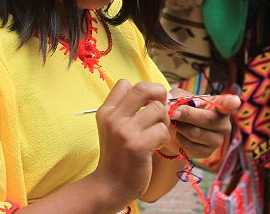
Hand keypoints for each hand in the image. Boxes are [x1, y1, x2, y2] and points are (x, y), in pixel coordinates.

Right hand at [91, 80, 170, 203]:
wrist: (110, 186)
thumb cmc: (118, 155)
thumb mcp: (113, 128)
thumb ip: (128, 110)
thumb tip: (158, 94)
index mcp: (106, 111)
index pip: (125, 83)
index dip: (142, 91)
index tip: (146, 105)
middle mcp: (113, 118)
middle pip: (143, 88)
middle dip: (159, 95)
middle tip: (160, 111)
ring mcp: (124, 131)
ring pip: (158, 109)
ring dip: (163, 122)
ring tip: (155, 135)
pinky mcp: (137, 146)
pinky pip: (162, 129)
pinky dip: (163, 138)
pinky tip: (154, 147)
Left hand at [164, 88, 240, 158]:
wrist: (174, 129)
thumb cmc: (181, 109)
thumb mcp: (180, 98)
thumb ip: (179, 100)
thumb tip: (174, 109)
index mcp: (220, 106)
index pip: (228, 104)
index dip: (231, 103)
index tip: (234, 101)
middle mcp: (223, 124)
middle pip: (206, 119)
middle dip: (187, 115)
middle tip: (173, 113)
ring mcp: (217, 140)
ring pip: (195, 133)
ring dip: (180, 127)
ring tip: (176, 123)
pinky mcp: (207, 153)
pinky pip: (190, 146)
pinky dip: (179, 139)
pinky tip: (180, 134)